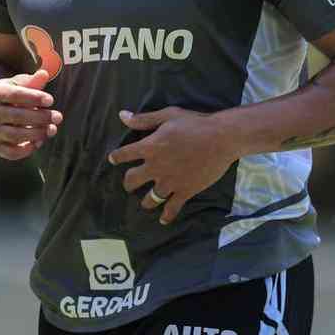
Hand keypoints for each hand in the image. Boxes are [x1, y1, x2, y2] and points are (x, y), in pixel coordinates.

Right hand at [0, 69, 61, 160]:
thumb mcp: (19, 85)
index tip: (51, 100)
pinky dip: (27, 149)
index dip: (34, 98)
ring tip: (52, 129)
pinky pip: (11, 152)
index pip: (15, 95)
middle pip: (17, 116)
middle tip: (58, 117)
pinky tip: (40, 141)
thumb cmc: (12, 95)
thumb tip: (44, 74)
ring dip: (37, 133)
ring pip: (16, 135)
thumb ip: (32, 81)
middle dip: (41, 117)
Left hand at [107, 107, 236, 224]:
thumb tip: (122, 116)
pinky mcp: (185, 190)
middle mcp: (156, 166)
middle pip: (132, 180)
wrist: (221, 138)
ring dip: (146, 201)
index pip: (124, 154)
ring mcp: (170, 181)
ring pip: (150, 198)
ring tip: (145, 202)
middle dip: (128, 183)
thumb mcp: (167, 115)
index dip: (116, 157)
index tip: (113, 159)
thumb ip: (144, 119)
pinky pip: (172, 208)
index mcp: (150, 146)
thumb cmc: (195, 123)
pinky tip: (163, 219)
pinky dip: (166, 215)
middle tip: (129, 184)